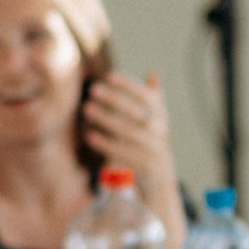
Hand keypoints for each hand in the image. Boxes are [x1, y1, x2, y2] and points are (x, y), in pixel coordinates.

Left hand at [81, 72, 175, 198]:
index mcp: (161, 116)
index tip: (109, 76)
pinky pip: (121, 152)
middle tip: (92, 89)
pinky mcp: (142, 165)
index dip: (129, 86)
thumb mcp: (156, 119)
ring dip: (105, 119)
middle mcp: (160, 131)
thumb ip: (154, 96)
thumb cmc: (152, 139)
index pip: (146, 97)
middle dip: (114, 100)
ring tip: (86, 108)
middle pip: (135, 113)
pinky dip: (104, 143)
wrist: (160, 176)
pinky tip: (89, 134)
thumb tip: (155, 72)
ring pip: (127, 132)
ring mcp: (152, 149)